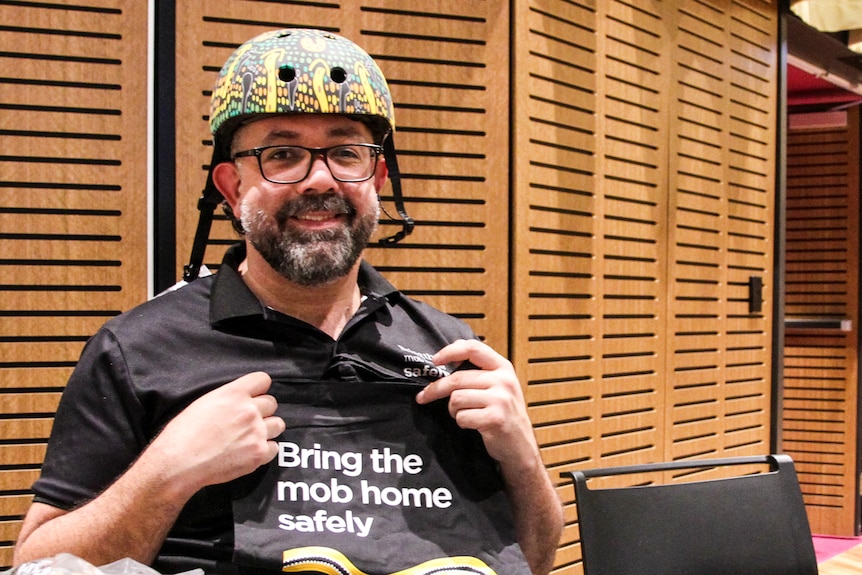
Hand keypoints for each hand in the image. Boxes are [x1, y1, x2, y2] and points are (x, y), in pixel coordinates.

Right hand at [147, 372, 284, 492]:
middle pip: (272, 403)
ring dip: (267, 430)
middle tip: (246, 422)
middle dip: (262, 411)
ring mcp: (256, 432)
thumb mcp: (204, 402)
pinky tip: (248, 452)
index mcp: (234, 394)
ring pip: (278, 424)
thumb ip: (229, 397)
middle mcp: (249, 410)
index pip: (263, 380)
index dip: (258, 389)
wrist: (178, 464)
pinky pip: (274, 447)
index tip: (253, 397)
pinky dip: (264, 450)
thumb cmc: (183, 434)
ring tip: (250, 437)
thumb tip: (243, 398)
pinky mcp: (259, 454)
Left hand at [416, 339, 538, 466]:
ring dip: (454, 410)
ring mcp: (500, 399)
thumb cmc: (504, 413)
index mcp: (503, 367)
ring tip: (465, 413)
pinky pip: (462, 416)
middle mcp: (503, 380)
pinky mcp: (495, 418)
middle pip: (457, 378)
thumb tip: (450, 352)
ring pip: (456, 398)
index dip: (450, 352)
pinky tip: (473, 424)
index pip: (473, 348)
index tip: (435, 360)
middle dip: (436, 389)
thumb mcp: (499, 385)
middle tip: (423, 396)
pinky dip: (462, 422)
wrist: (521, 444)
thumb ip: (479, 369)